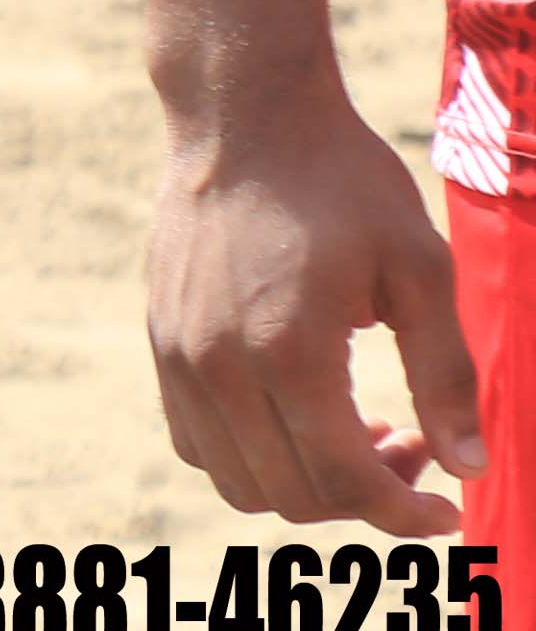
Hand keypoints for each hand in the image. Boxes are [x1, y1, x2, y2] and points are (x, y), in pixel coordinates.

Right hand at [146, 95, 482, 531]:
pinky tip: (298, 412)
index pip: (344, 483)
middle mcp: (218, 363)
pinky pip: (196, 441)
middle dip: (366, 497)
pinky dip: (251, 457)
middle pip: (292, 496)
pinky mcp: (160, 338)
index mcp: (288, 350)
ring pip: (237, 481)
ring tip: (359, 433)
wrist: (244, 114)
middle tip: (414, 447)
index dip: (404, 516)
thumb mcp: (421, 268)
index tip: (448, 514)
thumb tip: (469, 467)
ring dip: (306, 484)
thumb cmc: (342, 182)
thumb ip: (446, 375)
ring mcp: (178, 353)